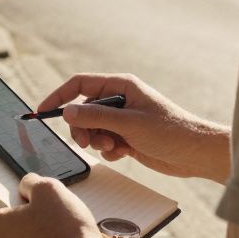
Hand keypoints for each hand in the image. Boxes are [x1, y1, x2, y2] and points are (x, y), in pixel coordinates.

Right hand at [40, 73, 231, 183]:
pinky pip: (105, 142)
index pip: (80, 84)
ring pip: (92, 129)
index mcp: (122, 86)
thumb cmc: (172, 131)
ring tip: (113, 147)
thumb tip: (68, 111)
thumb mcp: (130, 123)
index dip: (59, 96)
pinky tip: (124, 153)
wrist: (196, 153)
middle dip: (82, 127)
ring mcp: (124, 119)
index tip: (42, 111)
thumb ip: (96, 116)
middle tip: (88, 142)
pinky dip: (109, 150)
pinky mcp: (128, 137)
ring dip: (97, 141)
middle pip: (83, 110)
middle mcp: (121, 100)